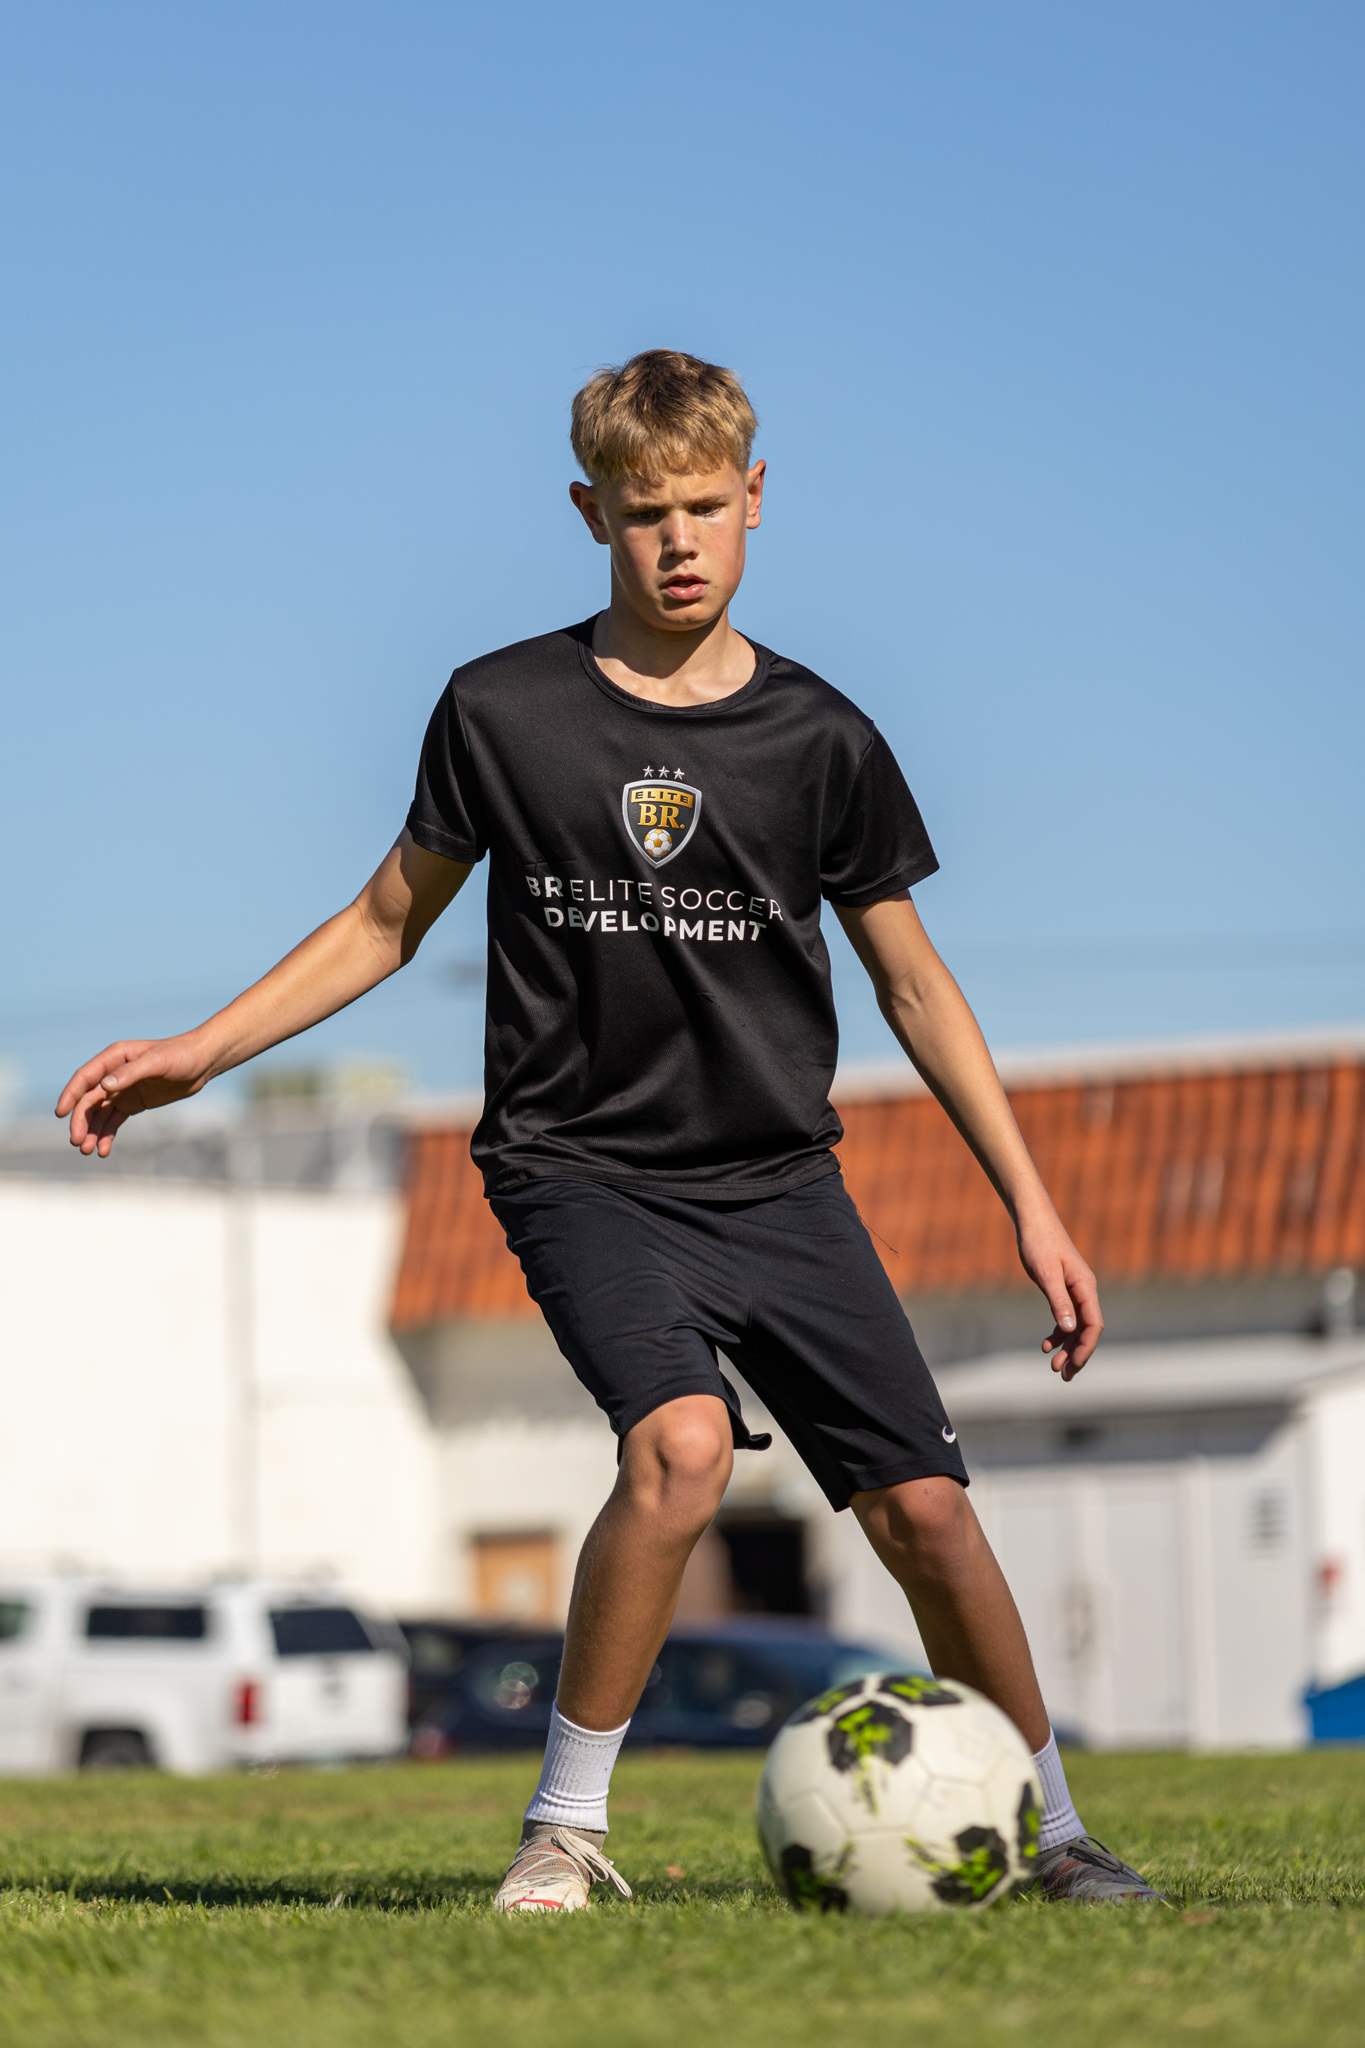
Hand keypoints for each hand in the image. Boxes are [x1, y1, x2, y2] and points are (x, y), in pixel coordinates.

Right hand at [56, 1035, 213, 1156]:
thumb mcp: (156, 1062)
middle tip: (78, 1142)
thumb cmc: (180, 1056)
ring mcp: (122, 1089)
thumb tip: (104, 1087)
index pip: (85, 1077)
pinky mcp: (132, 1103)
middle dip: (81, 1121)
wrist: (202, 1062)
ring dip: (92, 1132)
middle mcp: (113, 1073)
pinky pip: (114, 1121)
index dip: (70, 1095)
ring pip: (99, 1114)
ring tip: (88, 1151)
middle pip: (89, 1100)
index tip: (60, 1113)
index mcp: (115, 1057)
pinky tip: (103, 1150)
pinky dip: (107, 1135)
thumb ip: (130, 1073)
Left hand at [1014, 1202, 1102, 1379]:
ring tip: (1054, 1367)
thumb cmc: (1038, 1244)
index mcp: (1085, 1287)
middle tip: (1064, 1376)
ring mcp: (1075, 1291)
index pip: (1093, 1324)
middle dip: (1078, 1354)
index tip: (1073, 1365)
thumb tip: (1070, 1328)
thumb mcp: (1046, 1274)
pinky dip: (1059, 1332)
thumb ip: (1058, 1301)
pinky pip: (1066, 1317)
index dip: (1085, 1347)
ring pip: (1077, 1326)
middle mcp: (1084, 1291)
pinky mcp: (1063, 1289)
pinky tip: (1046, 1345)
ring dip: (1068, 1347)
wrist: (1033, 1221)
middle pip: (1087, 1329)